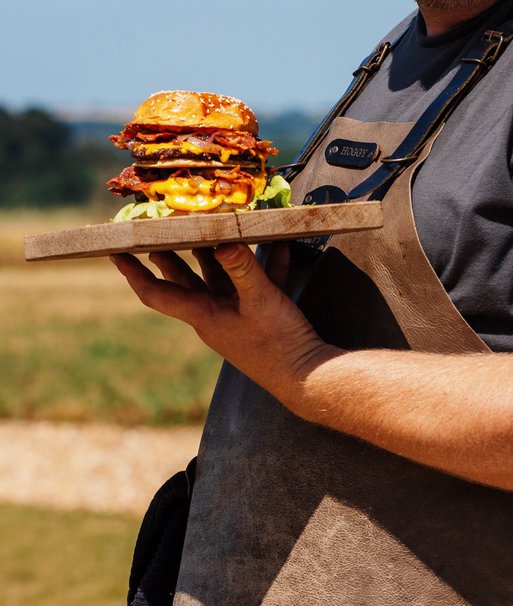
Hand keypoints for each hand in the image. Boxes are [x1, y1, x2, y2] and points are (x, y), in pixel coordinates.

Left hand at [111, 242, 331, 412]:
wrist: (305, 377)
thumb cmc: (277, 343)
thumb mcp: (260, 300)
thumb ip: (243, 268)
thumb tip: (224, 242)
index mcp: (202, 314)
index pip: (156, 293)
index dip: (133, 273)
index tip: (114, 253)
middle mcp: (213, 314)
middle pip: (182, 280)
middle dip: (168, 255)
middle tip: (154, 231)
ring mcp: (236, 315)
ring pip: (217, 278)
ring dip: (212, 254)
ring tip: (206, 228)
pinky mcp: (259, 315)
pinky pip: (255, 282)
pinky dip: (262, 263)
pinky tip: (278, 245)